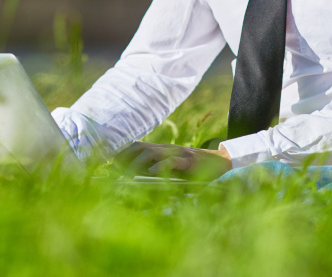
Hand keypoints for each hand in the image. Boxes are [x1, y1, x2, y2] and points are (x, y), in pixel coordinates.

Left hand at [112, 142, 231, 180]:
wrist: (221, 163)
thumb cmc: (196, 171)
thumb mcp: (176, 172)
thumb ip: (161, 175)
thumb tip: (140, 185)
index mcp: (163, 151)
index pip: (138, 147)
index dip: (123, 154)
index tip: (110, 164)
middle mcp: (168, 149)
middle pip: (140, 146)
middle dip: (124, 157)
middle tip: (114, 169)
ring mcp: (178, 153)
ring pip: (152, 151)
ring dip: (137, 162)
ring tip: (127, 173)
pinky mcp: (189, 161)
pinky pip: (172, 161)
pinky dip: (160, 166)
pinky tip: (150, 173)